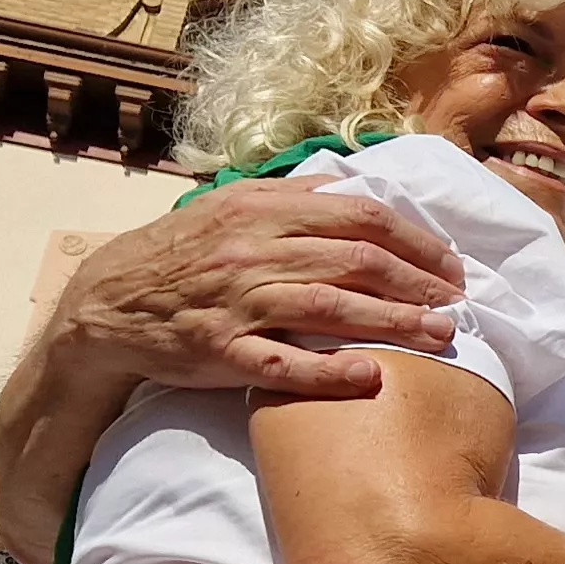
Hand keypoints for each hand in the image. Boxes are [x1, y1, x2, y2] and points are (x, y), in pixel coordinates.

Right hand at [54, 175, 465, 397]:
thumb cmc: (180, 255)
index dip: (414, 240)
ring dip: (395, 322)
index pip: (359, 216)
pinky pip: (283, 363)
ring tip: (441, 336)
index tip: (450, 264)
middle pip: (357, 260)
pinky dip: (330, 371)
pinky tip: (371, 376)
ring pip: (332, 307)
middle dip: (420, 282)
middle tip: (459, 304)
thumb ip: (291, 197)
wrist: (104, 303)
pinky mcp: (220, 351)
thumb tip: (353, 187)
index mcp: (261, 209)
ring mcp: (238, 302)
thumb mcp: (229, 207)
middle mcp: (253, 251)